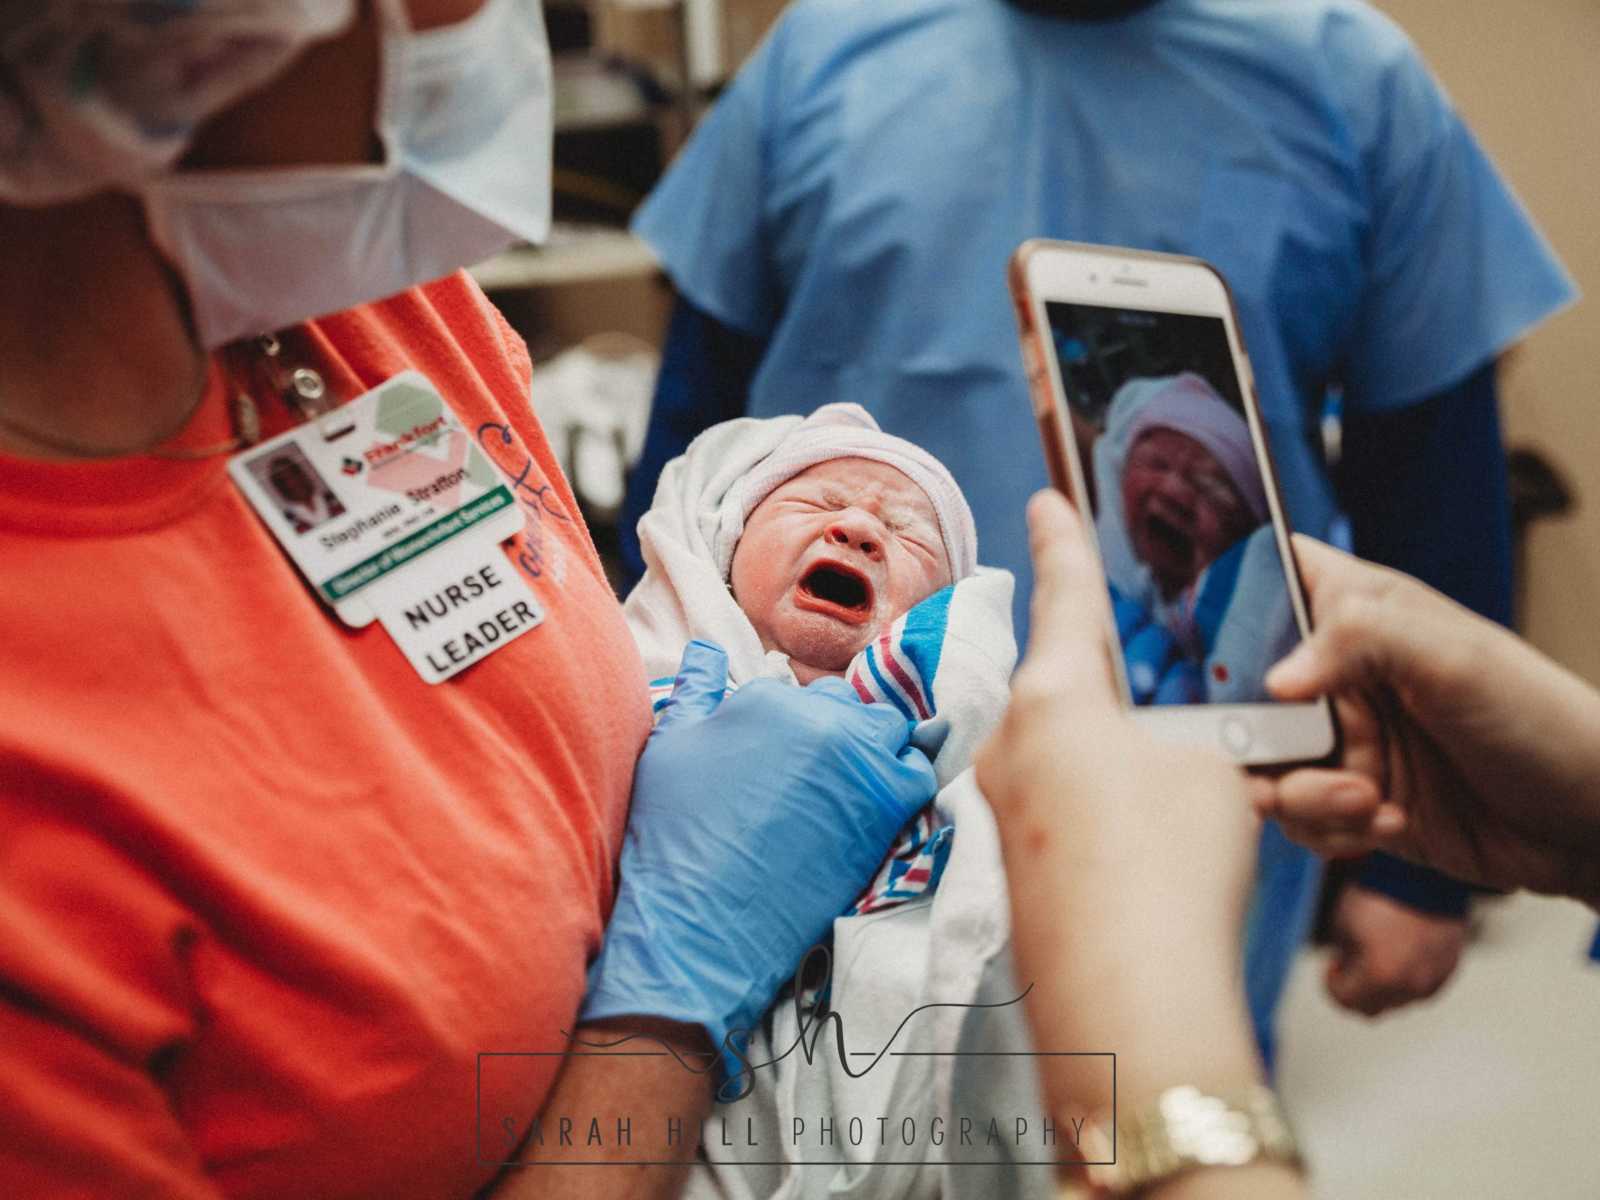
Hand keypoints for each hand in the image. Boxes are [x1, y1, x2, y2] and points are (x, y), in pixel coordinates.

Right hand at [580, 641, 936, 1074]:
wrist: (700, 923)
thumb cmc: (672, 839)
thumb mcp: (669, 748)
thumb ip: (695, 689)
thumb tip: (706, 647)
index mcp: (766, 698)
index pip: (807, 694)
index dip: (802, 728)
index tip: (794, 763)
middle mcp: (818, 717)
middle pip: (852, 707)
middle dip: (840, 734)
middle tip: (820, 781)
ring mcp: (858, 757)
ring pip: (891, 731)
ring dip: (877, 751)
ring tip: (849, 793)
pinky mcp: (887, 803)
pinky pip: (919, 772)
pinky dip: (906, 782)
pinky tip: (879, 809)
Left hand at [978, 490, 1263, 1111]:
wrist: (1128, 1004)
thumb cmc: (1173, 866)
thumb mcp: (1211, 772)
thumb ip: (1180, 738)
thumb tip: (1152, 756)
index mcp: (1054, 697)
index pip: (1066, 596)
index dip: (1064, 542)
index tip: (1044, 498)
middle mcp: (1008, 744)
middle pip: (1063, 688)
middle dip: (1107, 687)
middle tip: (1150, 696)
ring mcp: (998, 811)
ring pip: (1063, 757)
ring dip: (1109, 762)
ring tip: (1167, 802)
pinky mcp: (1006, 868)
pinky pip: (1057, 814)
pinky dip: (1097, 816)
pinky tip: (1139, 854)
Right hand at [1255, 536, 1599, 904]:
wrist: (1592, 824)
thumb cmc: (1542, 719)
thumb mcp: (1453, 658)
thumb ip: (1358, 641)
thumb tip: (1274, 677)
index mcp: (1356, 610)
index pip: (1266, 575)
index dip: (1221, 599)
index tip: (1205, 647)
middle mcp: (1336, 671)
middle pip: (1237, 685)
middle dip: (1250, 730)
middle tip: (1277, 754)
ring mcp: (1340, 738)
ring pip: (1261, 762)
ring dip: (1302, 792)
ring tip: (1363, 799)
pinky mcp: (1348, 800)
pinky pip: (1297, 816)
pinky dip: (1328, 827)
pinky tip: (1385, 823)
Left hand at [1322, 884, 1464, 1015]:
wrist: (1422, 873)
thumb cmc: (1376, 896)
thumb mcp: (1342, 925)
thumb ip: (1342, 958)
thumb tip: (1344, 970)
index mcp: (1380, 976)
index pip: (1345, 1001)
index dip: (1331, 985)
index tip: (1330, 966)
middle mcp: (1411, 987)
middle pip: (1372, 1010)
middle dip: (1355, 992)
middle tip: (1348, 966)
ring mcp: (1434, 980)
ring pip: (1399, 1001)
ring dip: (1382, 988)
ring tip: (1376, 954)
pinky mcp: (1449, 970)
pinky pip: (1422, 988)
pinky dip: (1406, 979)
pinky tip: (1399, 952)